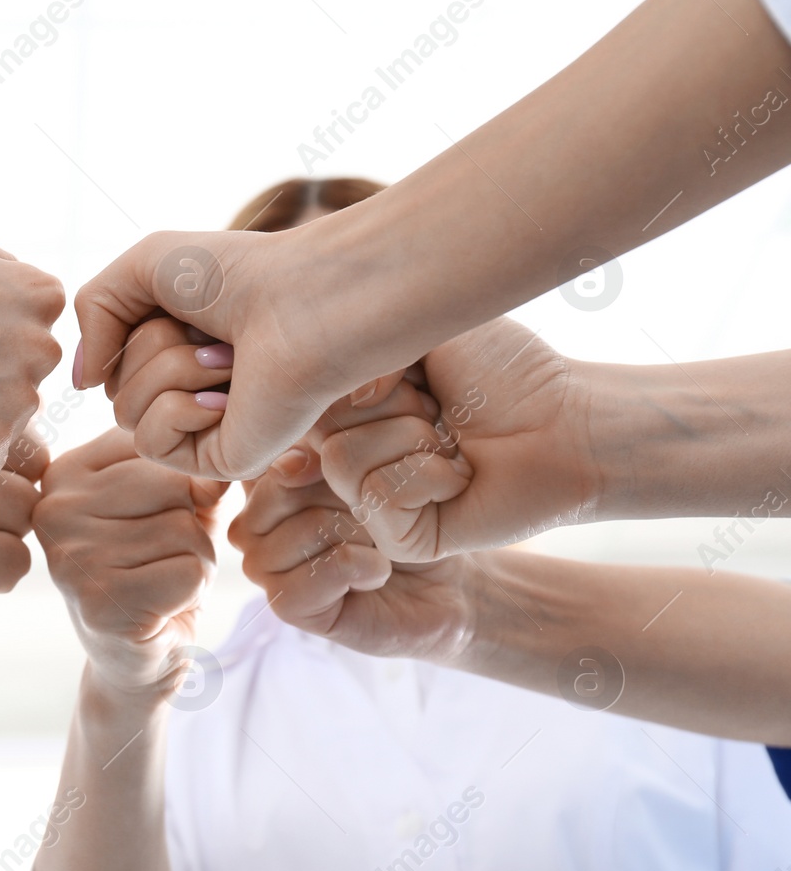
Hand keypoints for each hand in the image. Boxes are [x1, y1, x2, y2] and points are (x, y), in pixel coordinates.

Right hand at [32, 428, 225, 700]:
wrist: (136, 661)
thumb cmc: (156, 570)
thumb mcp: (174, 504)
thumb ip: (192, 473)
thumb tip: (214, 479)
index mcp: (63, 473)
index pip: (159, 446)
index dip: (182, 487)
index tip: (149, 523)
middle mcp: (54, 511)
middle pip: (176, 485)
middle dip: (192, 526)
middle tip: (158, 562)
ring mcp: (71, 559)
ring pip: (188, 530)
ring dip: (195, 563)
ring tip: (160, 585)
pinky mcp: (101, 604)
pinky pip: (191, 572)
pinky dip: (193, 593)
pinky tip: (162, 609)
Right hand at [73, 227, 378, 480]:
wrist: (304, 303)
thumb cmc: (240, 275)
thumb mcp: (142, 267)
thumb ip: (91, 311)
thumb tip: (82, 384)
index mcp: (177, 348)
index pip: (109, 356)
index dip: (130, 324)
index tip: (186, 302)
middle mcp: (190, 390)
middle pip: (112, 385)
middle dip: (150, 347)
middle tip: (214, 333)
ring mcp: (204, 430)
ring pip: (124, 414)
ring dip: (169, 371)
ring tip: (229, 359)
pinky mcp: (219, 462)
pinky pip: (150, 444)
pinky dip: (179, 408)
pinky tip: (229, 397)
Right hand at [229, 444, 481, 663]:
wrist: (442, 582)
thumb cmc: (407, 517)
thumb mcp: (370, 464)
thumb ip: (327, 451)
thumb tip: (292, 461)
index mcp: (262, 480)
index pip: (277, 451)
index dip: (329, 458)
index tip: (368, 472)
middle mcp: (252, 522)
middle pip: (283, 489)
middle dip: (349, 497)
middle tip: (378, 514)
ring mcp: (262, 566)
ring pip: (305, 530)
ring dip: (363, 535)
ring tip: (381, 544)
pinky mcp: (286, 605)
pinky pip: (321, 572)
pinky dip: (365, 567)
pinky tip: (379, 571)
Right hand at [312, 318, 598, 560]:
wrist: (570, 422)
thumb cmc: (507, 373)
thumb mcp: (420, 332)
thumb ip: (355, 347)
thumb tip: (322, 401)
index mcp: (349, 408)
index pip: (301, 393)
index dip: (354, 372)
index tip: (412, 372)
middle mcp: (352, 455)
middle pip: (315, 425)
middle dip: (389, 403)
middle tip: (439, 410)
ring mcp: (371, 500)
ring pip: (340, 460)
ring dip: (410, 439)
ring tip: (451, 443)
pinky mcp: (397, 538)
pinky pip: (375, 496)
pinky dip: (426, 477)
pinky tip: (459, 478)